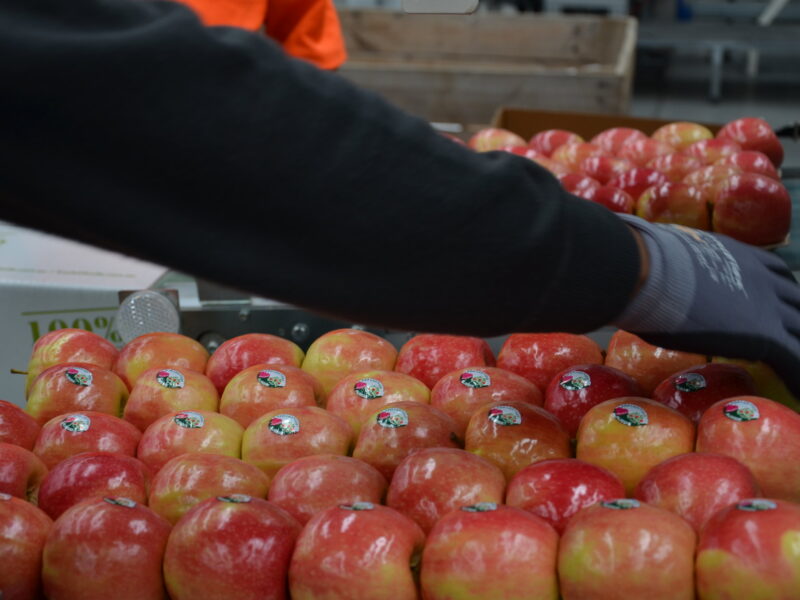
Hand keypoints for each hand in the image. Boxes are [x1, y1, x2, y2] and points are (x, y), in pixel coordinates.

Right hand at [615, 215, 799, 397]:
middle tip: (788, 339)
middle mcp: (761, 279)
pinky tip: (798, 392)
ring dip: (797, 348)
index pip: (776, 275)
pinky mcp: (765, 334)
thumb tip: (642, 265)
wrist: (647, 272)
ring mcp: (768, 306)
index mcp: (740, 257)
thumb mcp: (668, 255)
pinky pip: (795, 359)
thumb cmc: (642, 262)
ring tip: (794, 370)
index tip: (775, 307)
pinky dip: (798, 377)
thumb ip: (672, 265)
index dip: (780, 294)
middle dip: (795, 321)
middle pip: (796, 304)